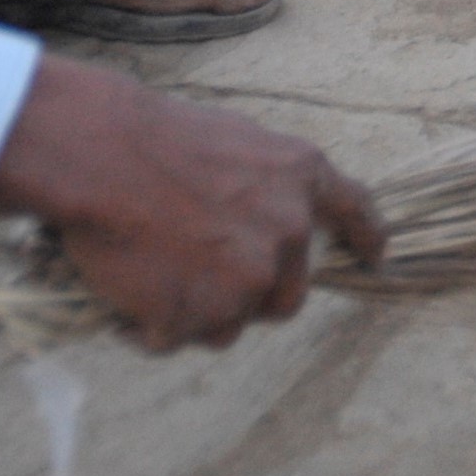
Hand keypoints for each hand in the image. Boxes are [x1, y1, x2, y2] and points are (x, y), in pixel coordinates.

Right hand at [0, 53, 385, 350]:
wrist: (100, 152)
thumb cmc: (156, 137)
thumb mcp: (235, 141)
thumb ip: (266, 187)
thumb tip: (265, 225)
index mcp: (300, 178)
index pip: (355, 213)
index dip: (366, 239)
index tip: (375, 258)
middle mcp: (287, 233)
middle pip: (287, 297)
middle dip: (252, 293)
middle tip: (201, 268)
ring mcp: (245, 282)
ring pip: (228, 325)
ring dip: (197, 310)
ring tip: (152, 266)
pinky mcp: (198, 318)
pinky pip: (176, 338)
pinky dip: (151, 325)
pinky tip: (128, 286)